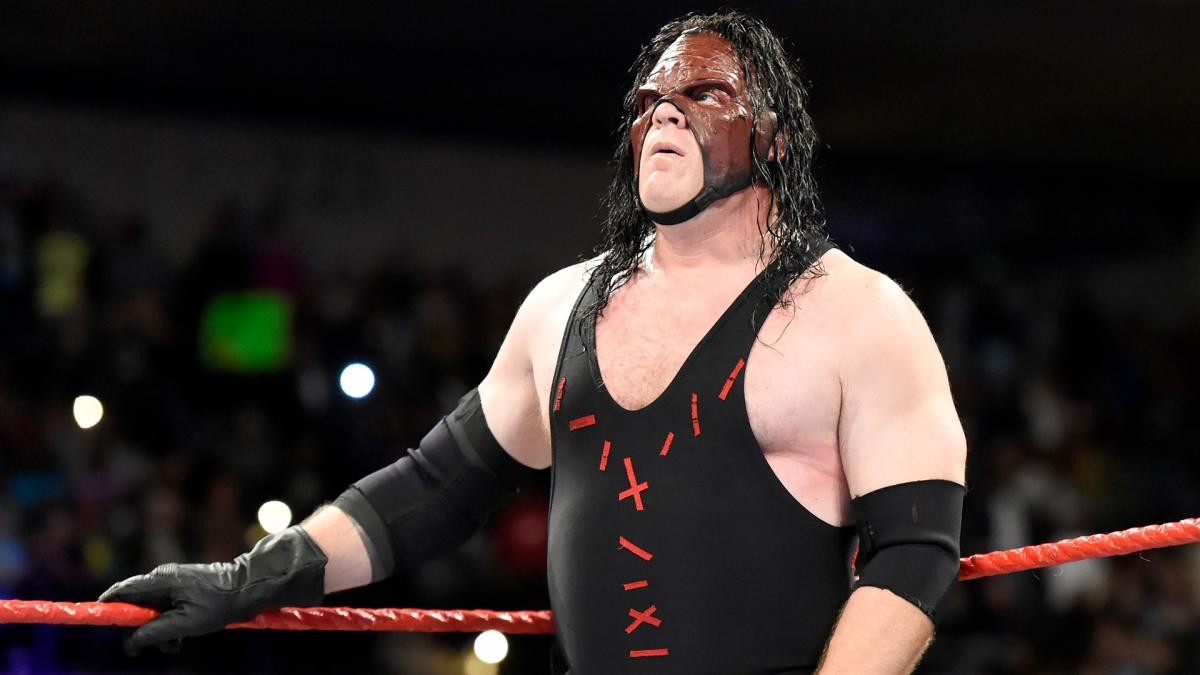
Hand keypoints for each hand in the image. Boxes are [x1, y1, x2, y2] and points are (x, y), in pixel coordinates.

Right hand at [98, 526, 327, 655]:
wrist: (248, 588)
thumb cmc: (218, 604)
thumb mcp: (185, 624)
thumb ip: (154, 633)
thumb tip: (129, 643)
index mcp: (161, 581)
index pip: (122, 590)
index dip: (107, 604)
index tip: (97, 618)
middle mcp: (163, 577)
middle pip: (134, 604)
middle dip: (139, 629)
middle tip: (154, 647)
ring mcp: (173, 580)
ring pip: (150, 610)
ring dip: (156, 630)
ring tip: (174, 644)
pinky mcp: (182, 586)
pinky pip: (163, 608)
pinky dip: (167, 624)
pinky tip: (180, 637)